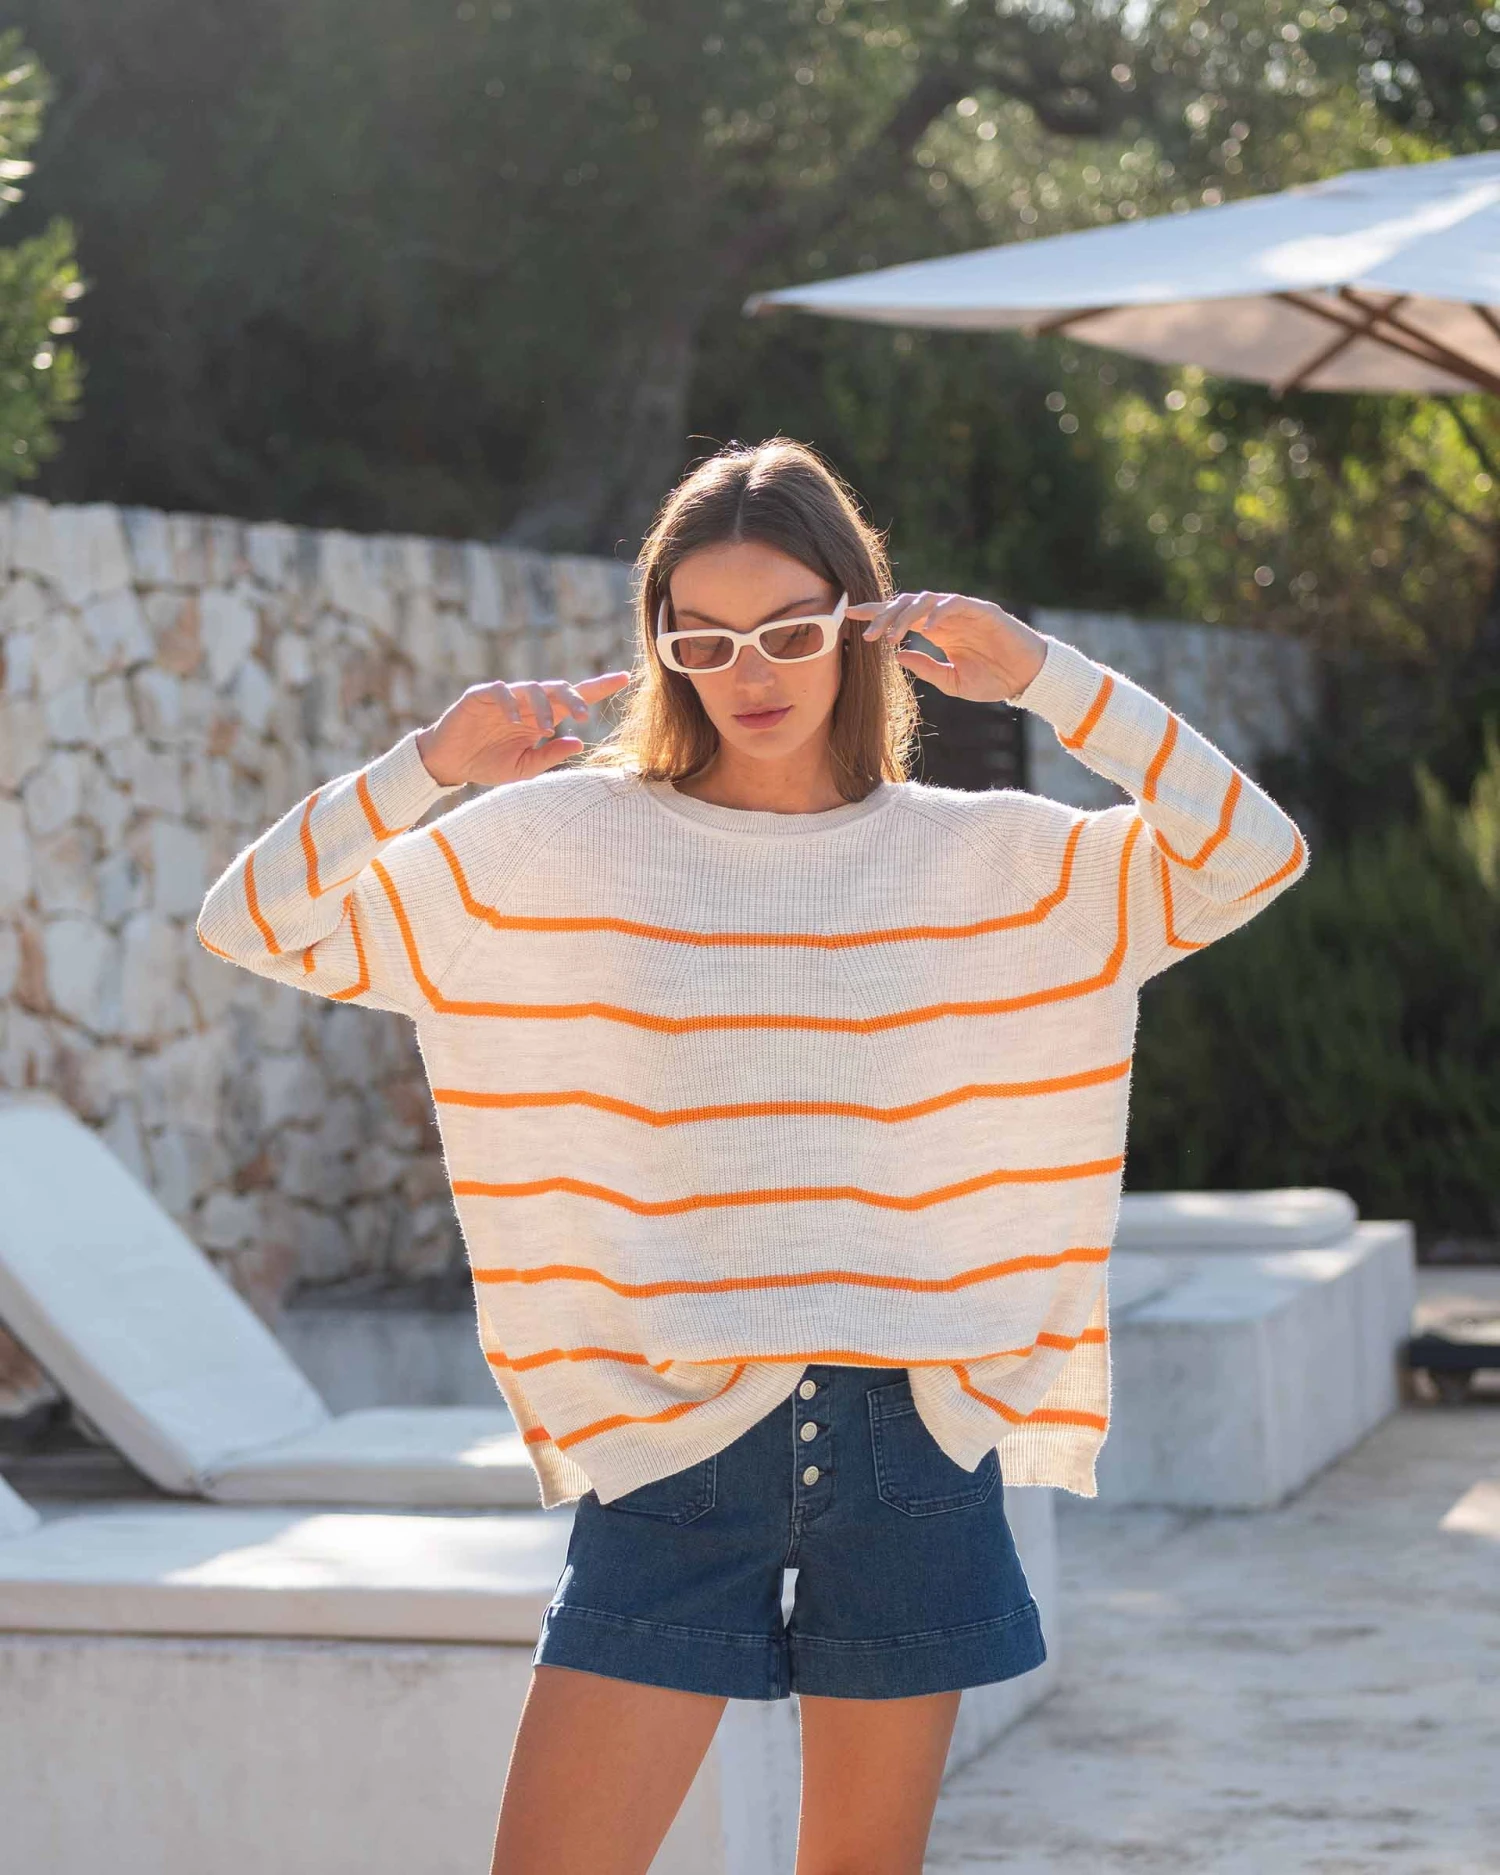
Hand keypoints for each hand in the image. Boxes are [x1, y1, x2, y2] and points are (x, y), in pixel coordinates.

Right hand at [415, 670, 632, 788]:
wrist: (451, 763)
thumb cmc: (488, 764)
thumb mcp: (523, 768)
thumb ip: (549, 756)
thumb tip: (579, 743)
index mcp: (540, 718)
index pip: (573, 699)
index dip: (597, 688)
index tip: (623, 679)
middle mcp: (526, 703)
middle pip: (557, 689)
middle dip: (574, 698)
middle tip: (584, 715)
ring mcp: (503, 697)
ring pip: (531, 689)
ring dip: (543, 706)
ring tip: (548, 727)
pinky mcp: (479, 696)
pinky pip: (499, 692)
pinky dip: (510, 703)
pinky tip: (516, 720)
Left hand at [846, 592, 1046, 702]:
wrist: (1027, 679)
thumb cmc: (993, 680)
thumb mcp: (952, 682)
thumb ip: (926, 668)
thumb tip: (897, 656)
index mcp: (938, 631)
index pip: (901, 616)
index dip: (876, 613)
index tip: (850, 615)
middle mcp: (946, 617)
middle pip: (907, 604)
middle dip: (883, 616)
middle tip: (866, 635)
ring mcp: (964, 612)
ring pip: (926, 600)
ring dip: (905, 616)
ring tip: (891, 635)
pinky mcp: (982, 610)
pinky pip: (955, 604)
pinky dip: (938, 612)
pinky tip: (924, 626)